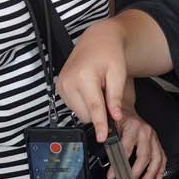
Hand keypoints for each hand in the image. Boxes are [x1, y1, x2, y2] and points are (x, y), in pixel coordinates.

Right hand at [57, 19, 127, 142]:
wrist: (97, 40)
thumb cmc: (109, 54)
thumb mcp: (118, 73)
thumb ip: (115, 97)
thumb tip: (115, 117)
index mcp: (84, 77)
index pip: (94, 108)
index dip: (100, 124)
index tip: (103, 138)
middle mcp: (68, 82)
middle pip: (86, 113)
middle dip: (99, 113)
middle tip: (109, 97)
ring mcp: (62, 85)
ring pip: (79, 112)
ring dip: (91, 108)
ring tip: (99, 90)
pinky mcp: (60, 87)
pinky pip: (74, 106)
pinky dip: (84, 103)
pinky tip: (91, 90)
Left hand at [114, 111, 165, 178]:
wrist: (124, 108)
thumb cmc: (116, 118)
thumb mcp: (109, 126)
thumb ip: (108, 141)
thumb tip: (105, 159)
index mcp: (133, 127)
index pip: (126, 150)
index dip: (118, 165)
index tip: (112, 176)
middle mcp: (145, 132)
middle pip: (144, 157)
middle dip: (136, 173)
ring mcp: (153, 137)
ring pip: (156, 159)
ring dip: (150, 174)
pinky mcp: (156, 141)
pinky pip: (162, 157)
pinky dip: (160, 168)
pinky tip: (157, 178)